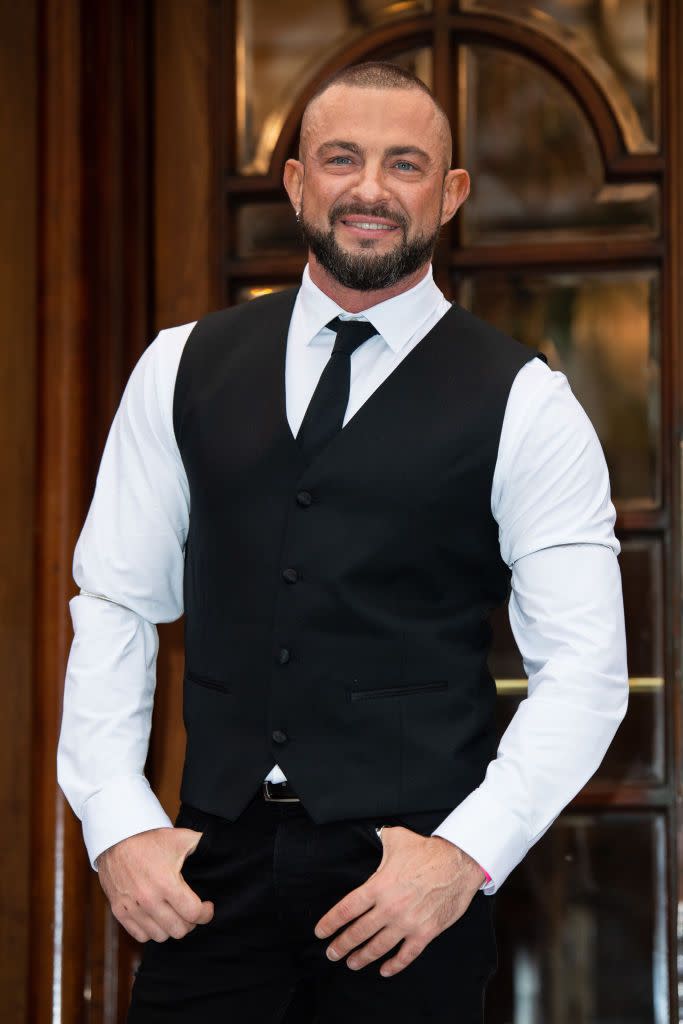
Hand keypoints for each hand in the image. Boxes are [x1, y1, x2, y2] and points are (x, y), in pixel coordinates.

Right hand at [96, 826, 214, 942]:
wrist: (117, 837)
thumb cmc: (151, 838)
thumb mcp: (181, 838)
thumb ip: (203, 846)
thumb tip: (222, 850)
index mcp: (166, 883)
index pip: (194, 914)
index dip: (206, 912)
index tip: (207, 906)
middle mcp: (149, 899)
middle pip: (179, 930)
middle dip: (191, 922)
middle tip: (191, 910)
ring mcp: (132, 907)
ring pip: (161, 936)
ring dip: (171, 927)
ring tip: (175, 913)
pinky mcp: (119, 911)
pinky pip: (141, 935)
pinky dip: (152, 930)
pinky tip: (158, 917)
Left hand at [314, 826, 484, 976]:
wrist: (458, 863)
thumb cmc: (427, 851)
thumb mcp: (396, 838)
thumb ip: (380, 839)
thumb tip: (374, 834)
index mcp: (378, 886)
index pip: (346, 909)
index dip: (330, 923)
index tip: (321, 932)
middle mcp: (389, 907)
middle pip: (358, 932)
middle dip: (342, 944)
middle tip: (332, 952)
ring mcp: (407, 923)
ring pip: (378, 947)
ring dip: (362, 957)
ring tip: (351, 962)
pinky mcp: (425, 932)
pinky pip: (406, 955)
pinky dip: (394, 965)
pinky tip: (384, 970)